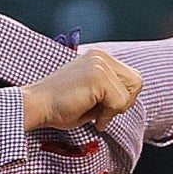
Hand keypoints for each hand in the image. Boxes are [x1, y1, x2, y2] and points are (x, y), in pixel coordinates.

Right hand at [21, 50, 142, 130]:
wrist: (35, 106)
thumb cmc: (58, 106)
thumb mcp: (91, 93)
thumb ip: (110, 91)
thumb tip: (128, 99)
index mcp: (99, 58)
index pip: (132, 78)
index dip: (122, 99)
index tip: (103, 109)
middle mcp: (101, 56)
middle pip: (137, 82)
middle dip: (123, 103)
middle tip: (102, 113)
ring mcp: (99, 64)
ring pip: (129, 93)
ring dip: (115, 110)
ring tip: (95, 114)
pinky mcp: (97, 76)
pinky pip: (119, 102)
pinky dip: (108, 115)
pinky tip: (92, 117)